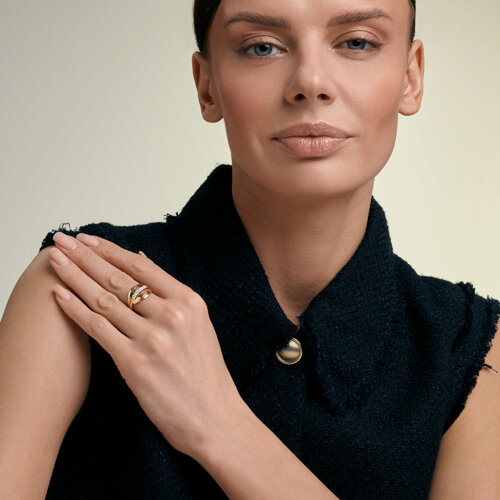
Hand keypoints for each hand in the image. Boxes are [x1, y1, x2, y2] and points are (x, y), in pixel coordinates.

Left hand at [48, 231, 245, 459]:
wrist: (213, 416)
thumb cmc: (205, 373)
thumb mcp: (199, 324)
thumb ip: (172, 293)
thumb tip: (141, 260)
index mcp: (190, 301)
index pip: (142, 267)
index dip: (110, 250)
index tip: (87, 240)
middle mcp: (172, 315)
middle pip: (119, 278)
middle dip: (85, 256)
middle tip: (62, 241)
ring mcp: (153, 338)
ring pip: (104, 299)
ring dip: (74, 277)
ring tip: (55, 261)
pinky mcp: (135, 363)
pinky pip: (98, 328)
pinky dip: (75, 309)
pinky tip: (59, 295)